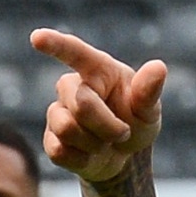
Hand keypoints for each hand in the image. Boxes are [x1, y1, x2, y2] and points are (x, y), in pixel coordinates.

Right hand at [32, 29, 167, 184]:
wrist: (124, 156)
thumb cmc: (136, 123)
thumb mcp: (149, 110)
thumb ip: (149, 92)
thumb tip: (158, 68)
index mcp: (97, 70)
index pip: (74, 52)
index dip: (55, 44)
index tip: (37, 37)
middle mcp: (72, 87)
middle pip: (81, 105)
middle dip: (107, 126)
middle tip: (124, 133)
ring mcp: (57, 112)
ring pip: (67, 129)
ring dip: (95, 144)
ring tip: (104, 143)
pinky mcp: (50, 139)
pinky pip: (59, 152)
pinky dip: (83, 159)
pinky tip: (90, 155)